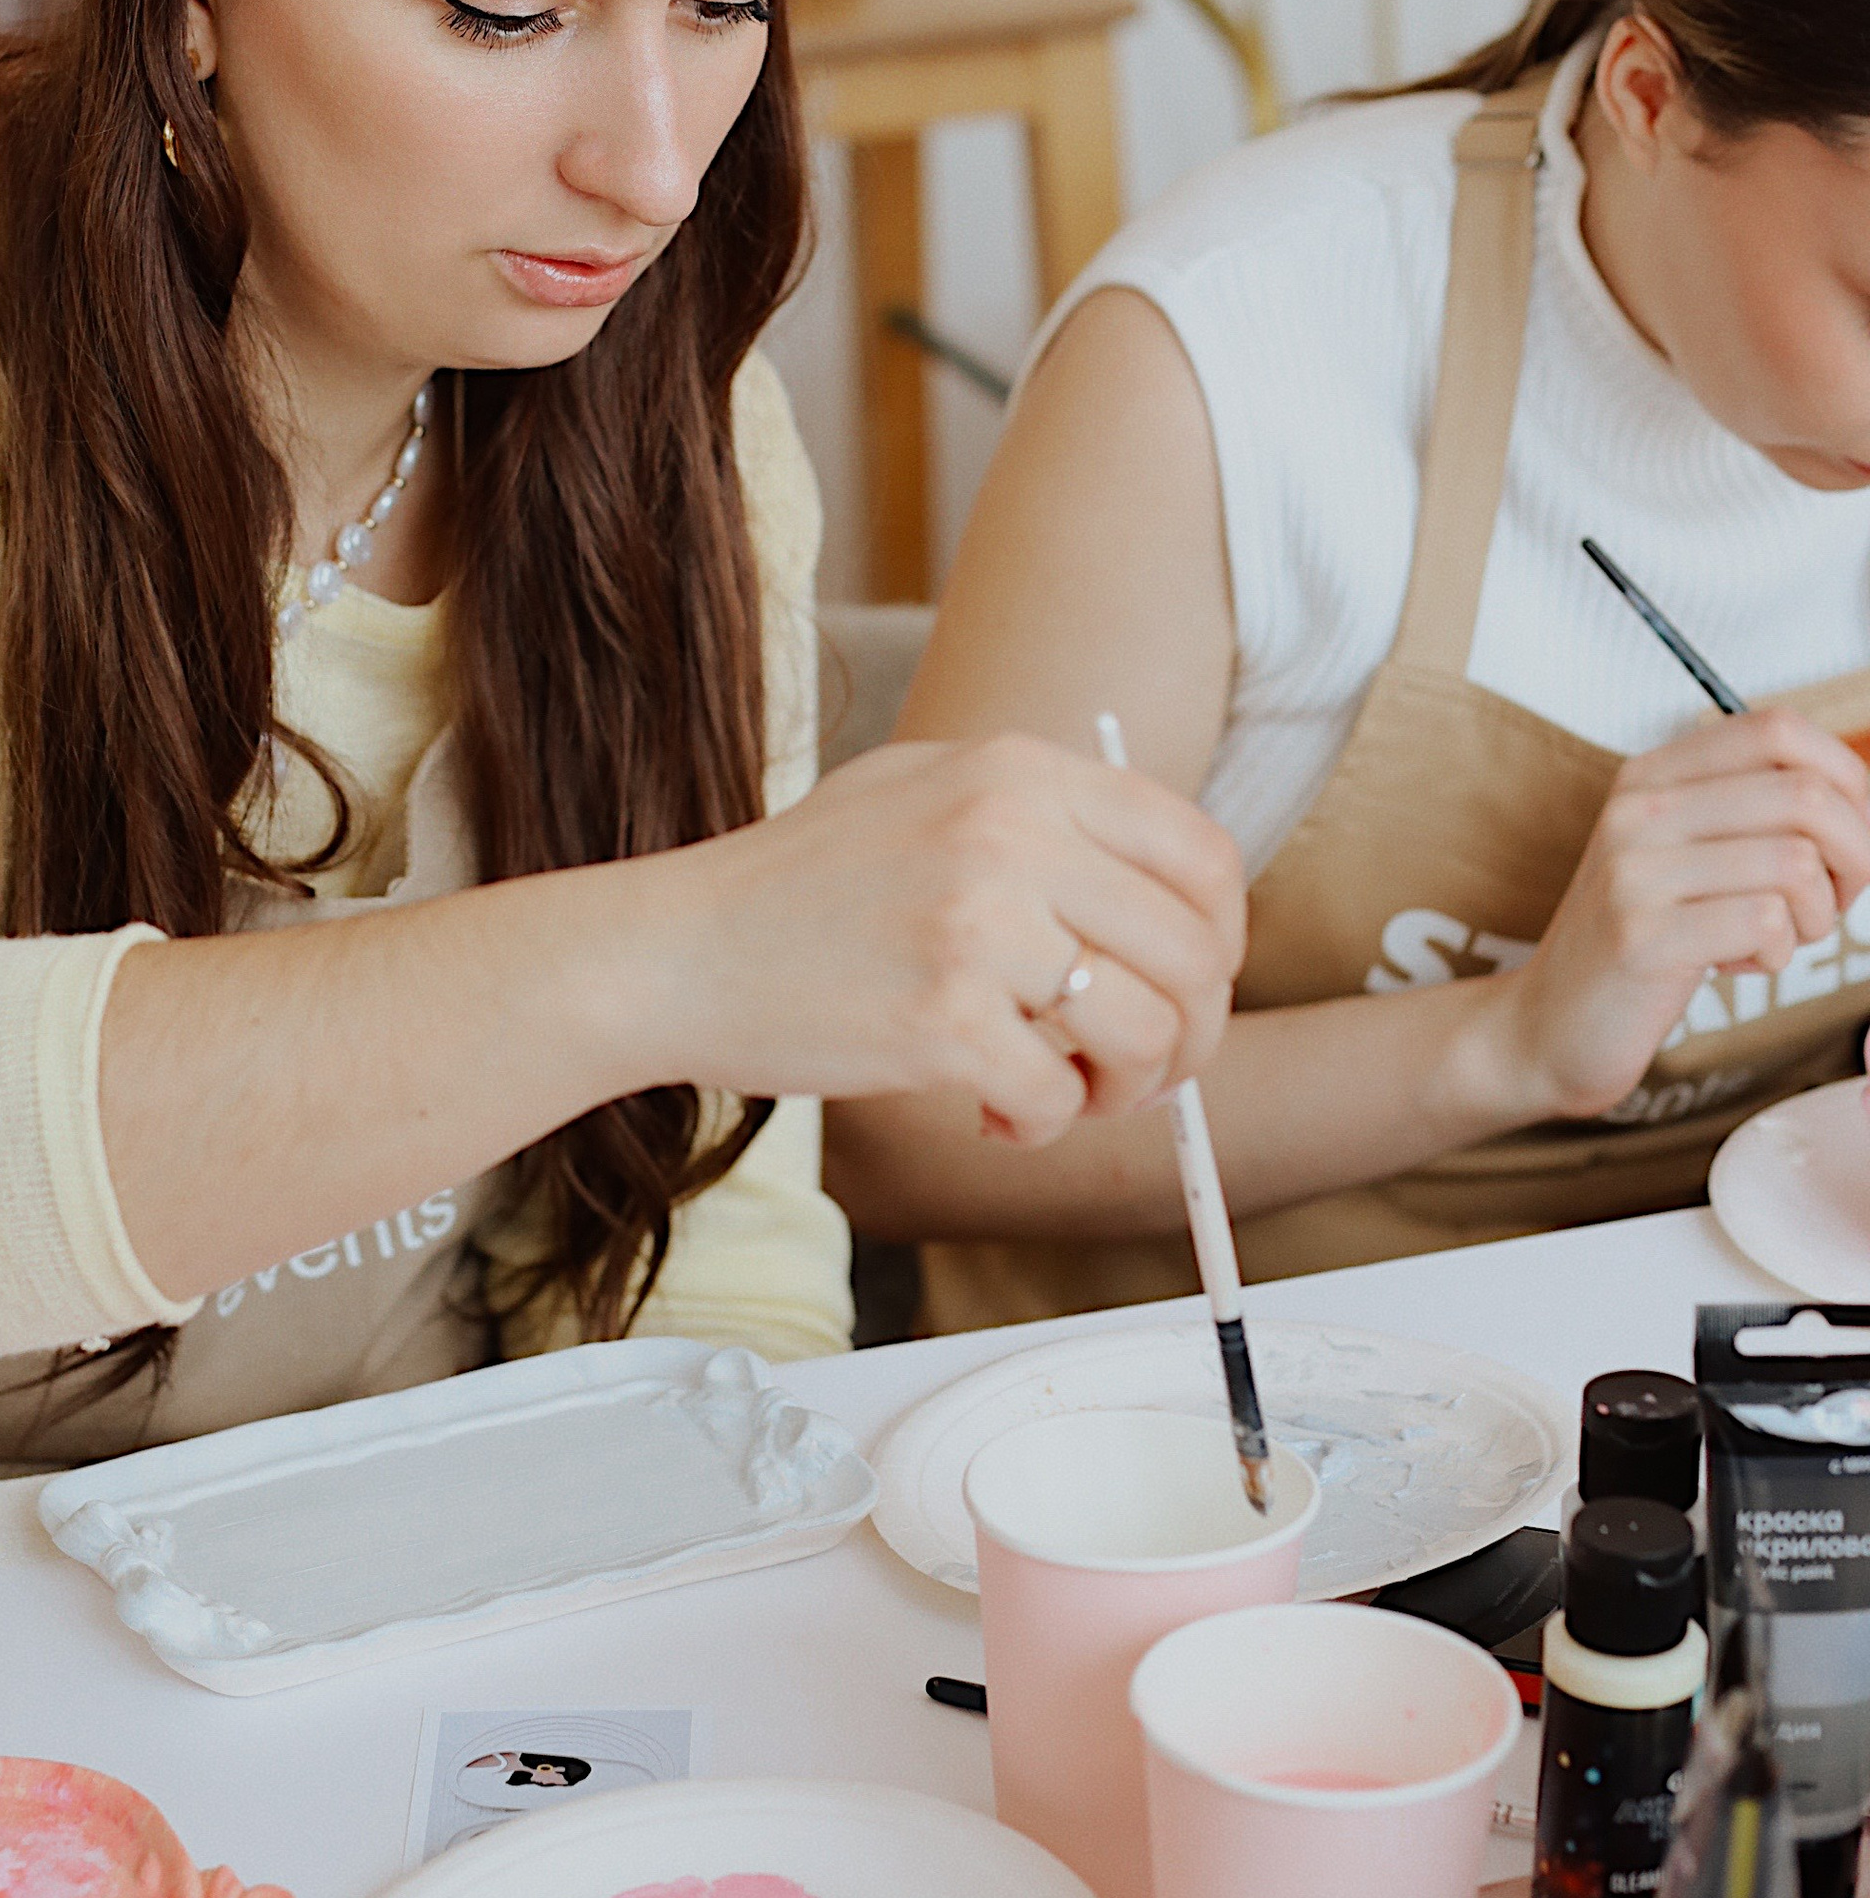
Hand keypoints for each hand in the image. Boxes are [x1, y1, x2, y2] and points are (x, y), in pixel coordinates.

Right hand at [663, 731, 1245, 1142]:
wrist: (676, 951)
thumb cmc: (799, 886)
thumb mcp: (926, 793)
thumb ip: (1044, 820)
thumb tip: (1175, 906)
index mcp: (1020, 771)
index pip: (1202, 855)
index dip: (1221, 941)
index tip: (1187, 990)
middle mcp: (1012, 833)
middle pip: (1194, 954)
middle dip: (1188, 1036)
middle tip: (1137, 1073)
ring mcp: (978, 924)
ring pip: (1144, 1032)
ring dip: (1121, 1090)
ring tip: (1060, 1096)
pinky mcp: (941, 1019)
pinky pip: (1054, 1098)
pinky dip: (1037, 1127)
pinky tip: (988, 1116)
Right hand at [1476, 708, 1869, 1122]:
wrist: (1548, 1024)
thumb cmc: (1641, 941)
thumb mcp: (1684, 854)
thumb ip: (1753, 815)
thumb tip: (1863, 799)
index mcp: (1652, 776)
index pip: (1777, 730)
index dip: (1844, 778)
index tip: (1849, 835)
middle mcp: (1639, 810)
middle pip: (1804, 796)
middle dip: (1853, 857)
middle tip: (1829, 901)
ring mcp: (1636, 871)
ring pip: (1797, 863)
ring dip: (1816, 915)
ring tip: (1778, 937)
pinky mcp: (1644, 938)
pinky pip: (1767, 923)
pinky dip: (1778, 954)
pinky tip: (1739, 964)